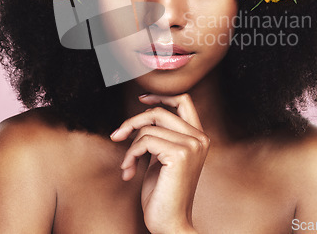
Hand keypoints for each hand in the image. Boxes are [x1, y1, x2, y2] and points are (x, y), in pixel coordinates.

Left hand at [110, 93, 207, 233]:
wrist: (170, 223)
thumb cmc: (162, 193)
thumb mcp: (160, 156)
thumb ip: (159, 135)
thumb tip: (143, 114)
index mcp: (198, 137)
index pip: (184, 100)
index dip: (161, 96)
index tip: (141, 99)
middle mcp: (199, 138)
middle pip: (160, 111)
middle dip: (133, 121)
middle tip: (117, 135)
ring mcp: (192, 145)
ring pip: (148, 128)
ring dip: (130, 146)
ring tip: (127, 165)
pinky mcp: (180, 154)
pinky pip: (144, 141)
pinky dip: (130, 155)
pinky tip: (129, 171)